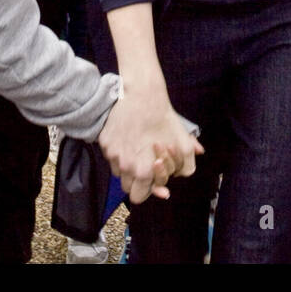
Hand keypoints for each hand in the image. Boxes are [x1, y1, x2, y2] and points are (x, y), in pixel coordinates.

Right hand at [98, 86, 202, 204]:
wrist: (142, 94)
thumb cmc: (163, 118)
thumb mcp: (183, 142)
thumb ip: (186, 165)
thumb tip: (181, 176)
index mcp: (142, 171)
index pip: (138, 197)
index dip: (146, 191)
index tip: (151, 181)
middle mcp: (124, 166)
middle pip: (126, 187)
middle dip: (137, 181)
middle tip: (145, 167)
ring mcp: (111, 154)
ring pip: (118, 171)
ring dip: (127, 167)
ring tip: (137, 150)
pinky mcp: (104, 142)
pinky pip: (110, 156)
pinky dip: (118, 152)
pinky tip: (129, 139)